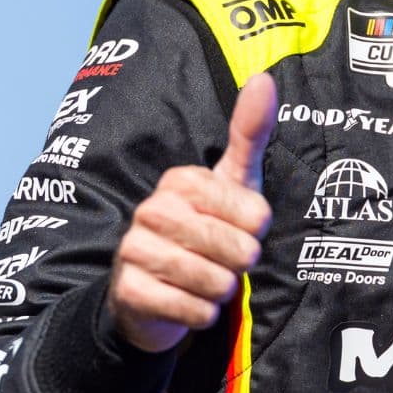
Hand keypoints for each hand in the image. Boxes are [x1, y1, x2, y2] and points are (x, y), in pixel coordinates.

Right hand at [107, 73, 277, 352]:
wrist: (156, 293)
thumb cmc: (207, 230)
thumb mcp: (235, 183)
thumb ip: (250, 133)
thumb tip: (264, 78)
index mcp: (181, 181)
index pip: (252, 215)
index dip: (256, 232)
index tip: (241, 230)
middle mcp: (152, 209)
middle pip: (234, 249)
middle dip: (240, 264)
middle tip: (225, 262)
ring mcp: (134, 249)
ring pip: (213, 281)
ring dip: (221, 290)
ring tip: (209, 281)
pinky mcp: (128, 290)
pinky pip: (189, 309)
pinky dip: (200, 314)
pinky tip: (190, 304)